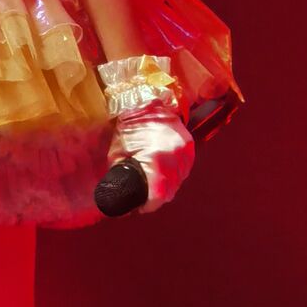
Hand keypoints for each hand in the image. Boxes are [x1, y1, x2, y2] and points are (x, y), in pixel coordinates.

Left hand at [107, 99, 194, 213]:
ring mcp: (185, 151)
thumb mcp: (117, 153)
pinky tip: (162, 171)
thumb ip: (120, 177)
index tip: (138, 206)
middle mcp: (176, 156)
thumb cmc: (127, 124)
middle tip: (141, 197)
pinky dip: (172, 175)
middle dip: (154, 197)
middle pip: (168, 191)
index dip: (147, 205)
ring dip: (165, 187)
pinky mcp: (189, 147)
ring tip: (150, 182)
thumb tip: (120, 196)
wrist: (144, 99)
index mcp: (157, 157)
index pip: (157, 195)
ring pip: (177, 182)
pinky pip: (183, 170)